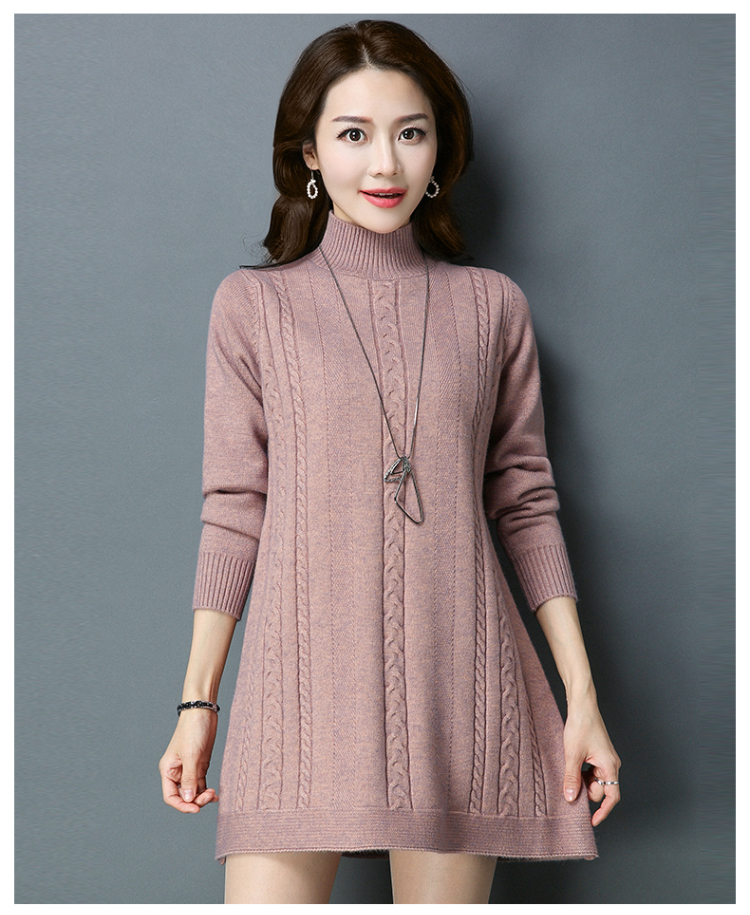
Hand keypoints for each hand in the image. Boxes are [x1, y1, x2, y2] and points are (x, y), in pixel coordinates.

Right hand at [158, 709, 219, 812]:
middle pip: (183, 796)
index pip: (171, 796)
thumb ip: (189, 778)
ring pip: (193, 792)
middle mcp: (177, 772)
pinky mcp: (200, 765)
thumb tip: (188, 799)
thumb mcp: (191, 755)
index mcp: (168, 770)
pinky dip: (207, 791)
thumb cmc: (192, 730)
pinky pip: (202, 784)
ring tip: (214, 794)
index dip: (182, 805)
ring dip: (202, 797)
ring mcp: (189, 769)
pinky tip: (215, 795)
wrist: (203, 712)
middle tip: (209, 796)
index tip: (195, 809)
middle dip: (195, 800)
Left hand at [562, 699, 620, 826]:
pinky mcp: (598, 754)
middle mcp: (611, 764)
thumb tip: (571, 798)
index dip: (602, 811)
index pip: (611, 796)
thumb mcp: (572, 755)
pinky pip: (593, 772)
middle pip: (601, 789)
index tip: (591, 821)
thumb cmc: (580, 726)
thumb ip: (572, 778)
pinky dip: (583, 774)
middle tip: (570, 788)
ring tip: (569, 774)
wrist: (581, 705)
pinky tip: (572, 768)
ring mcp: (605, 759)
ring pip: (596, 781)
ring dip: (584, 782)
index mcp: (610, 765)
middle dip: (587, 792)